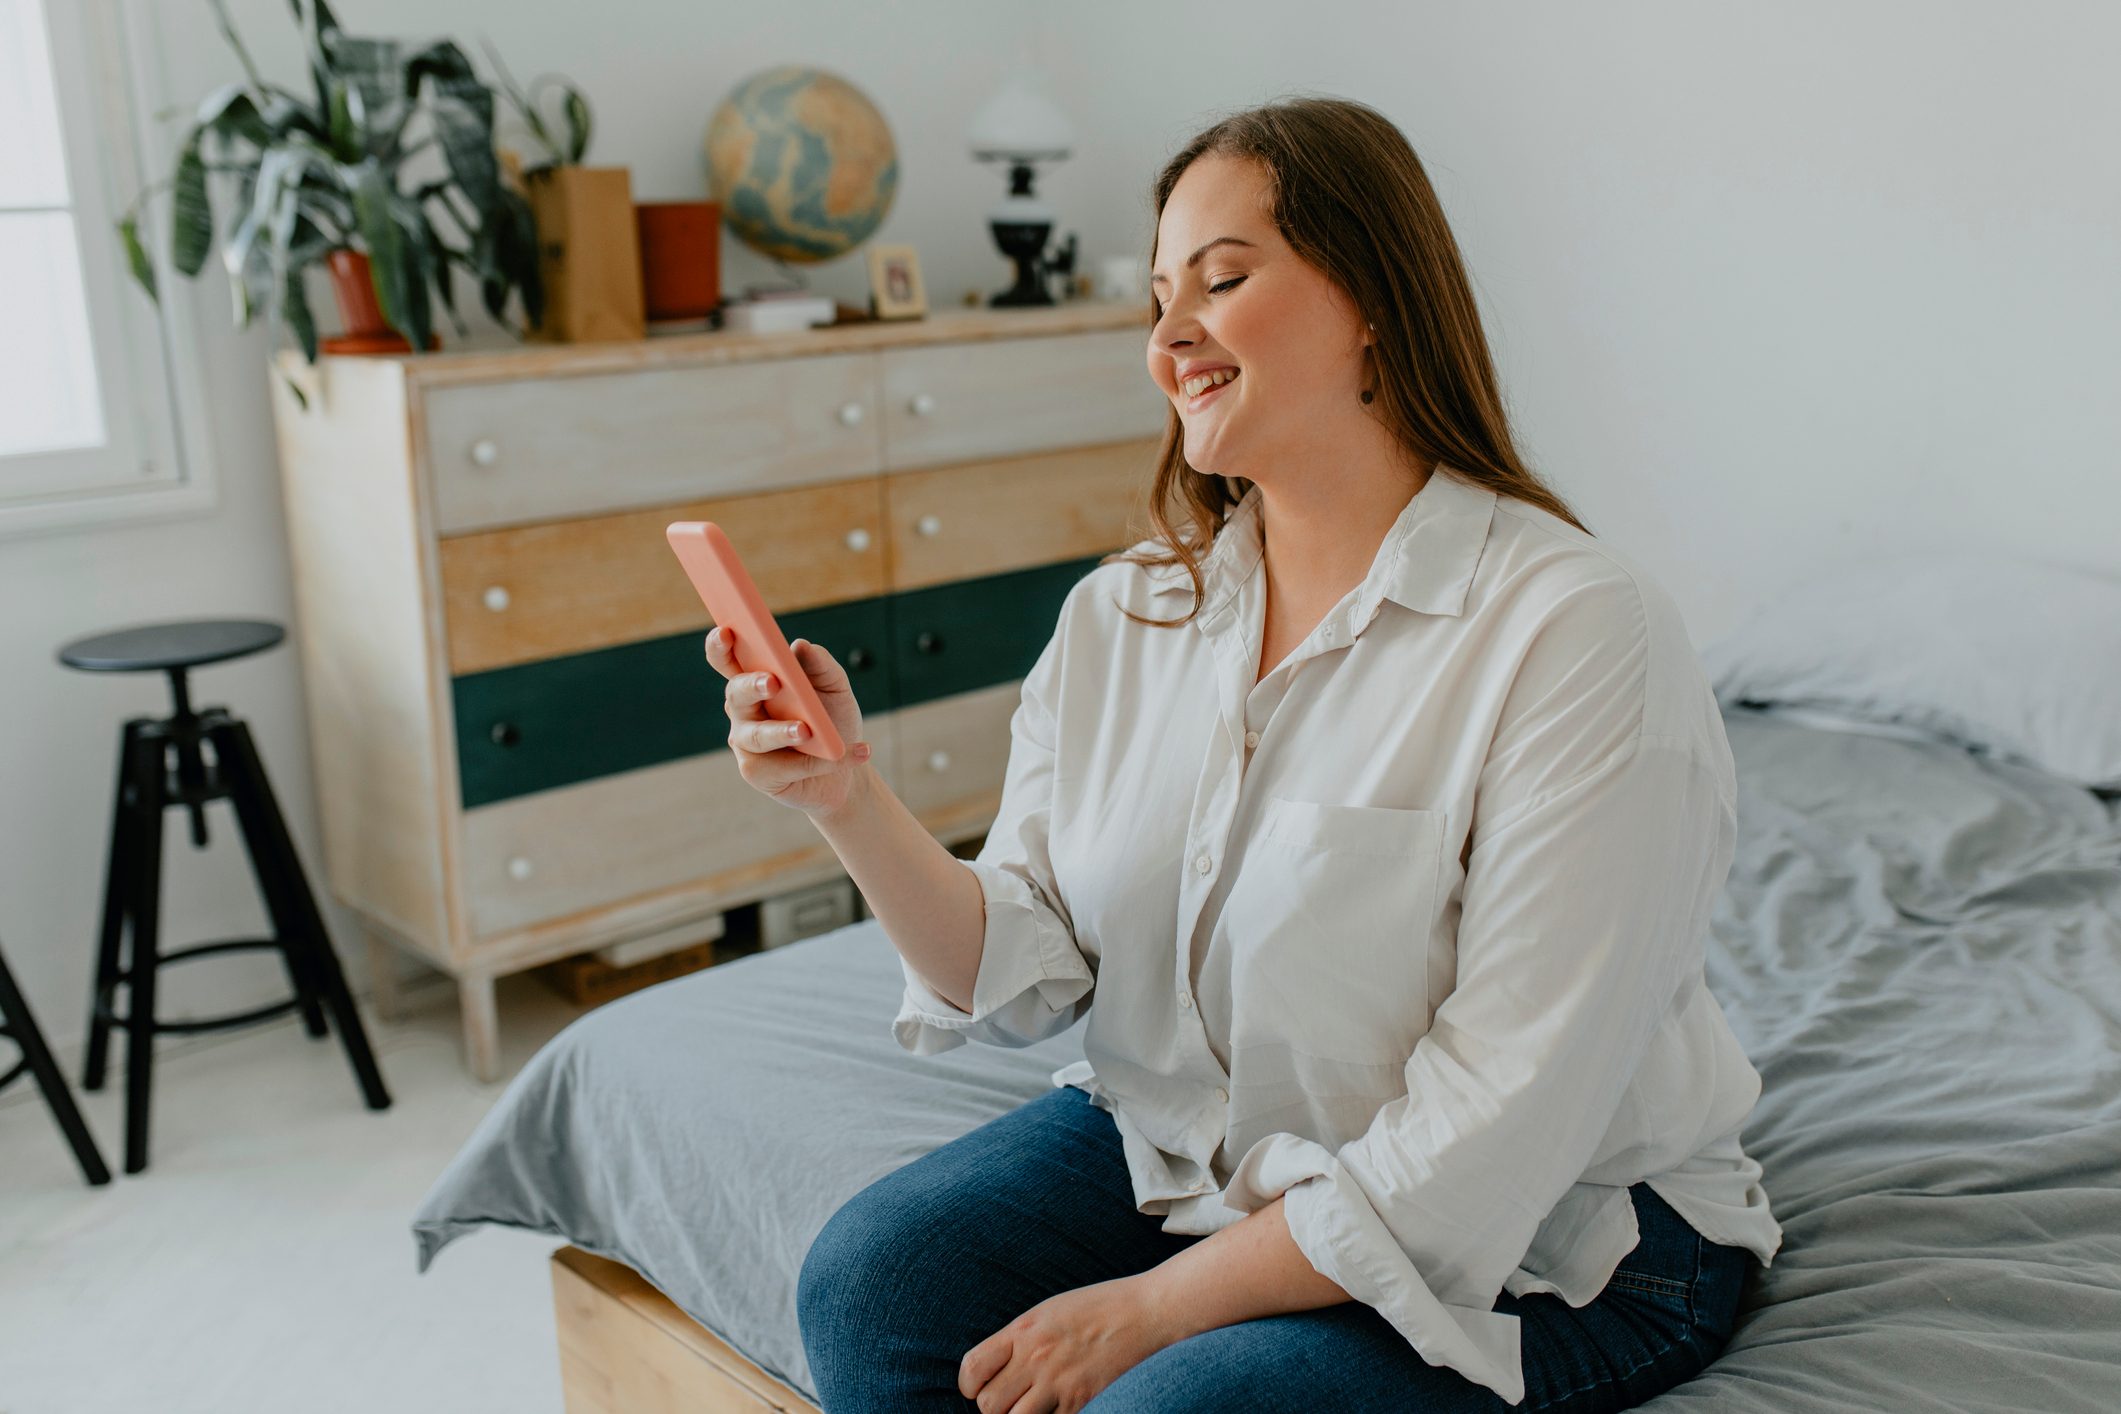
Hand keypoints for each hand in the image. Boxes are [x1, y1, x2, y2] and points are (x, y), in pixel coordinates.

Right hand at [703, 625, 870, 817]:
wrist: (847, 770)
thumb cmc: (833, 721)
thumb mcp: (835, 688)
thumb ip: (820, 665)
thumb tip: (800, 645)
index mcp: (756, 680)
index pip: (728, 659)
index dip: (721, 646)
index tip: (727, 631)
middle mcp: (744, 710)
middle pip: (736, 693)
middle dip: (752, 686)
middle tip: (773, 682)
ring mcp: (746, 743)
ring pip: (758, 735)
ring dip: (783, 732)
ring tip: (808, 732)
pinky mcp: (758, 773)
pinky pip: (784, 766)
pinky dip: (817, 762)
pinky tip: (849, 754)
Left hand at [959, 1275, 1179, 1413]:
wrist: (1147, 1313)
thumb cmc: (1097, 1308)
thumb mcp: (1049, 1312)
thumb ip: (1019, 1338)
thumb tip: (994, 1368)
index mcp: (1024, 1329)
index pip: (972, 1367)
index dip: (969, 1384)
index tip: (978, 1387)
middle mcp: (1037, 1357)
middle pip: (989, 1404)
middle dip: (993, 1408)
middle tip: (1009, 1401)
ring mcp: (1060, 1383)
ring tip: (1031, 1408)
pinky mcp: (1083, 1402)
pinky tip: (1059, 1408)